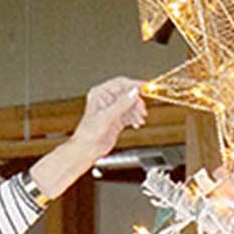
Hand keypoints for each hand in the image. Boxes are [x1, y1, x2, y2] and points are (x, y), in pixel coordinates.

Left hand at [29, 77, 147, 199]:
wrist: (86, 149)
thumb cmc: (88, 133)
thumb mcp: (107, 116)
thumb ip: (121, 104)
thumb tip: (133, 93)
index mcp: (100, 93)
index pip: (121, 83)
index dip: (134, 84)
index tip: (147, 87)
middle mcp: (106, 100)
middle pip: (128, 94)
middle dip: (136, 102)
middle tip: (142, 109)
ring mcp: (112, 109)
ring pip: (130, 105)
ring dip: (137, 111)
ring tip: (139, 118)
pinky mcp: (116, 119)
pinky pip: (130, 114)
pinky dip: (135, 118)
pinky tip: (136, 123)